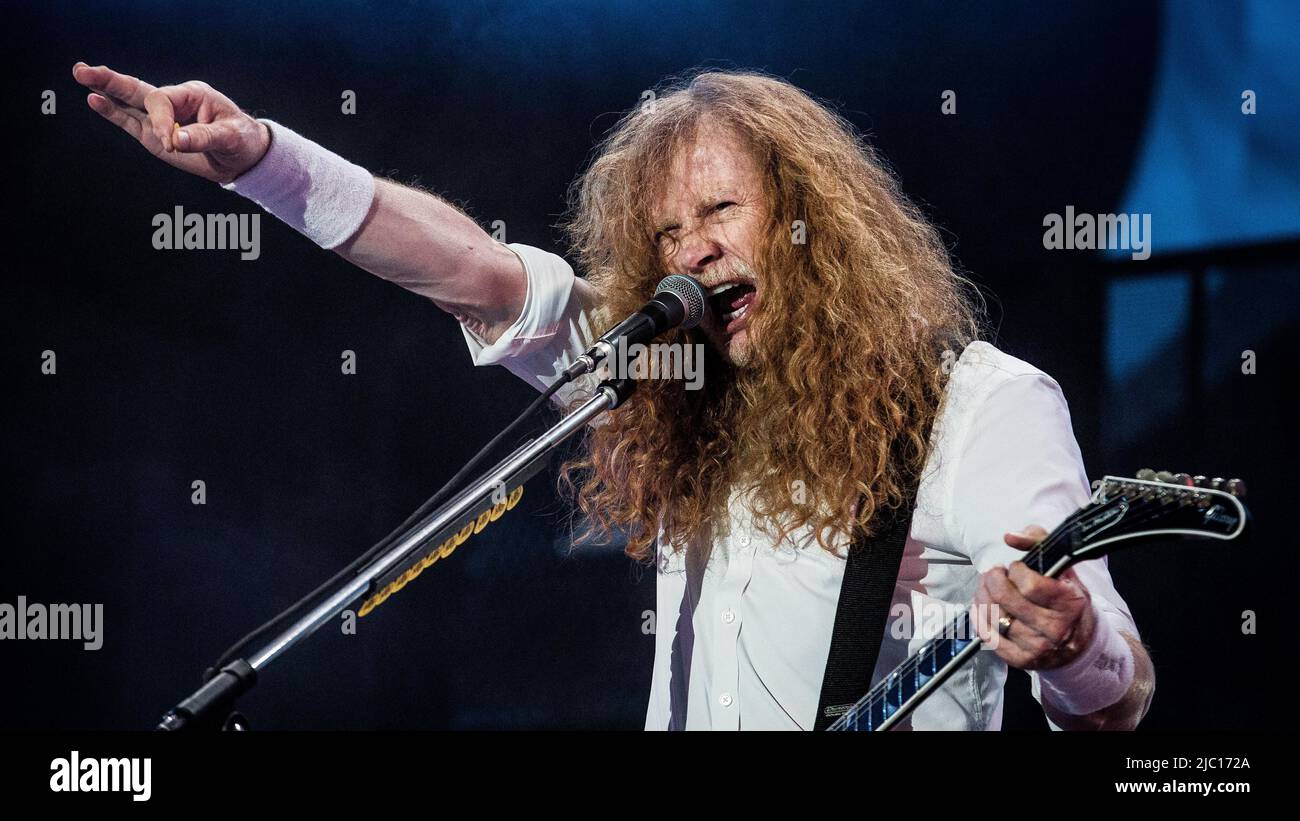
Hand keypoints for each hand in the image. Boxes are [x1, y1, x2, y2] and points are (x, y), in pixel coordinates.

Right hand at [72, 61, 270, 183]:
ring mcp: (160, 119)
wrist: (243, 157)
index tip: (172, 143)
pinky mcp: (154, 136)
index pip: (163, 102)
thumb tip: (177, 140)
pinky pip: (131, 122)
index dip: (161, 121)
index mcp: (192, 95)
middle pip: (137, 89)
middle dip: (112, 81)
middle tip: (85, 71)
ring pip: (129, 102)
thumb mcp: (230, 137)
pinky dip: (113, 113)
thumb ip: (203, 138)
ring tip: (81, 74)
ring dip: (105, 90)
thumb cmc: (241, 140)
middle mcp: (173, 102)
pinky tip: (94, 100)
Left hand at [970, 524, 1096, 669]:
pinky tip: (983, 606)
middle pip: (1005, 598)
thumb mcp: (1064, 568)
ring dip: (982, 595)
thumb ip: (1038, 542)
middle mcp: (1054, 628)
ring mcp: (1037, 647)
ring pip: (993, 615)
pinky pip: (987, 636)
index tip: (1016, 568)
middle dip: (992, 579)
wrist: (1081, 645)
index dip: (1016, 571)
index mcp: (1069, 603)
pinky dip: (979, 617)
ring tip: (987, 588)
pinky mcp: (1020, 660)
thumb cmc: (1068, 601)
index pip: (1029, 584)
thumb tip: (1009, 536)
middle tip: (994, 574)